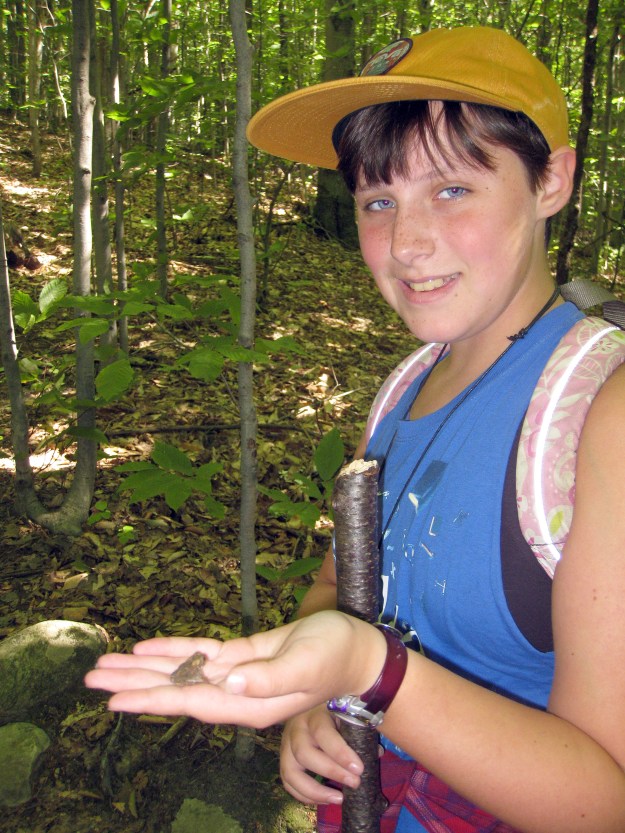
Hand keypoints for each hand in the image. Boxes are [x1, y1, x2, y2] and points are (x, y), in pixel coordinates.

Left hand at [85, 611, 385, 728]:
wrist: (354, 650)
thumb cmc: (334, 658)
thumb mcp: (305, 666)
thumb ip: (269, 679)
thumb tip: (229, 682)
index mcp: (249, 704)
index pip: (189, 703)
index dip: (150, 699)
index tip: (114, 702)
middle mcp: (235, 694)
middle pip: (175, 689)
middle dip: (133, 682)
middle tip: (91, 678)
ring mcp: (236, 675)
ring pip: (181, 670)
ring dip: (144, 665)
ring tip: (107, 664)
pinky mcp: (242, 655)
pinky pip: (201, 652)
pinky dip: (174, 648)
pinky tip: (149, 646)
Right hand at [280, 706, 363, 804]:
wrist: (310, 700)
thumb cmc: (334, 711)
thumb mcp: (346, 714)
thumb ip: (359, 731)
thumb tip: (376, 754)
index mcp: (314, 714)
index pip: (323, 733)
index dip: (340, 753)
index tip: (359, 769)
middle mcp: (297, 728)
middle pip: (304, 753)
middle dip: (331, 772)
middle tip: (355, 783)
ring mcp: (286, 744)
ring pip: (290, 771)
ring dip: (314, 791)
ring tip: (339, 799)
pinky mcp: (284, 758)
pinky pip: (287, 781)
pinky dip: (304, 795)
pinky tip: (324, 800)